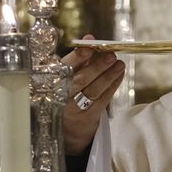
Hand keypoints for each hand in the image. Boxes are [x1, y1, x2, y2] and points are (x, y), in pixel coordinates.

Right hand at [62, 36, 125, 155]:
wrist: (64, 132)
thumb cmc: (65, 96)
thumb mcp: (64, 79)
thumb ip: (77, 60)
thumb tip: (89, 39)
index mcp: (52, 83)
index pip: (65, 68)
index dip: (78, 56)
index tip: (89, 45)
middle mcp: (60, 97)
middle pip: (80, 80)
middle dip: (97, 66)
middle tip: (111, 55)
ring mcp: (74, 109)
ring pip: (93, 90)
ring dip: (108, 76)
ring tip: (119, 64)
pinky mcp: (87, 119)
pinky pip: (102, 101)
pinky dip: (112, 86)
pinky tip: (119, 75)